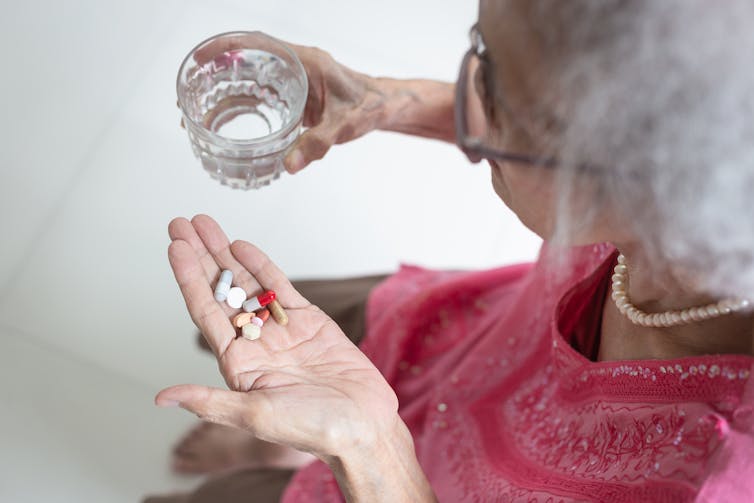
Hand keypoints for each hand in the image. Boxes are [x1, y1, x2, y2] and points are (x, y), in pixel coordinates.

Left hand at [156, 215, 398, 459]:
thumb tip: (162, 398)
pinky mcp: (309, 321)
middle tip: (182, 223)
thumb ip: (210, 401)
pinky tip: (243, 246)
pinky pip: (281, 287)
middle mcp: (254, 342)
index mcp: (238, 363)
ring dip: (226, 254)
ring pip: (248, 283)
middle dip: (201, 256)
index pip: (205, 311)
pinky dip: (262, 265)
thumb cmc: (312, 427)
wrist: (362, 424)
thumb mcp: (255, 415)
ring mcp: (281, 329)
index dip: (189, 278)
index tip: (175, 247)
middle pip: (221, 290)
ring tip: (207, 224)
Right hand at [194, 35, 387, 172]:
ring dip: (222, 94)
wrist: (383, 108)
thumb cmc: (369, 106)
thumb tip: (289, 165)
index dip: (227, 46)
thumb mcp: (345, 125)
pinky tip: (222, 125)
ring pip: (248, 81)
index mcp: (304, 61)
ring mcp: (291, 82)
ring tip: (196, 113)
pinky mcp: (291, 97)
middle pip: (245, 62)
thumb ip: (318, 143)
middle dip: (214, 75)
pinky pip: (259, 97)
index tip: (202, 57)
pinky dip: (239, 108)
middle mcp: (293, 67)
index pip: (258, 44)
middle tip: (187, 95)